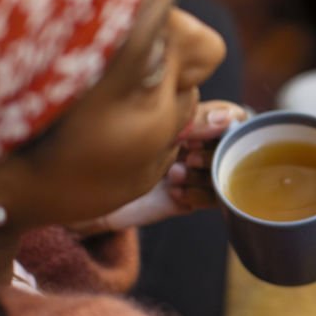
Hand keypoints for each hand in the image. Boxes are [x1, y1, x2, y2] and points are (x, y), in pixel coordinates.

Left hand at [69, 101, 247, 234]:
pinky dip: (198, 195)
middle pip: (233, 147)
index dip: (227, 126)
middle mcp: (198, 146)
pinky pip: (213, 200)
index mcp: (192, 120)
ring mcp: (194, 174)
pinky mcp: (187, 200)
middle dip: (212, 153)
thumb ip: (196, 118)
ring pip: (226, 174)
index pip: (234, 118)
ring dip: (203, 176)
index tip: (203, 132)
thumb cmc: (116, 147)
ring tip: (174, 176)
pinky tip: (174, 192)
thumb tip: (230, 116)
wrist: (82, 188)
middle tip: (186, 157)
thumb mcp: (159, 126)